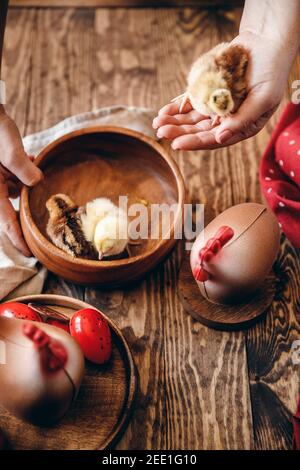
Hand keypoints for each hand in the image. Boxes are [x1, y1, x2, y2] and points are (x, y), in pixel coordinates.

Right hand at [0, 106, 42, 255]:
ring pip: (13, 191)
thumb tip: (38, 182)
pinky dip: (22, 174)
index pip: (6, 220)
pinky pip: (12, 177)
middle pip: (10, 208)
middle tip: (45, 220)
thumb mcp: (9, 147)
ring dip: (26, 185)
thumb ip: (23, 168)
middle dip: (27, 209)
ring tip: (36, 173)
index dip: (18, 238)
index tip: (30, 253)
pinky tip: (32, 161)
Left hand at [153, 32, 291, 149]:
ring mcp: (216, 107)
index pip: (215, 140)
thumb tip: (220, 138)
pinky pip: (190, 103)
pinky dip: (176, 107)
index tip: (176, 144)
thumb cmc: (271, 71)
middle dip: (179, 132)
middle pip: (199, 131)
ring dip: (174, 121)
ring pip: (191, 119)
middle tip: (161, 131)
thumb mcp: (263, 98)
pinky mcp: (207, 93)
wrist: (266, 43)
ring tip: (157, 122)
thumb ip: (242, 120)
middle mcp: (227, 121)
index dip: (195, 142)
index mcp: (242, 127)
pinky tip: (163, 111)